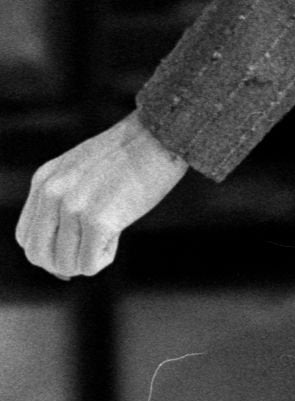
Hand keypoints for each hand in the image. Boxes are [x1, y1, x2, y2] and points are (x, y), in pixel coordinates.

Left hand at [16, 114, 186, 277]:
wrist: (162, 135)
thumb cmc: (131, 155)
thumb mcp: (80, 169)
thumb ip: (64, 198)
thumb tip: (63, 248)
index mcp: (44, 180)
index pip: (26, 237)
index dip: (49, 251)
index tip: (74, 247)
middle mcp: (52, 193)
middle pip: (39, 256)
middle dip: (64, 262)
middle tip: (91, 249)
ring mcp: (73, 206)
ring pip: (64, 264)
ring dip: (86, 260)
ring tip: (110, 235)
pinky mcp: (97, 220)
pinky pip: (88, 264)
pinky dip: (103, 258)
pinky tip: (118, 234)